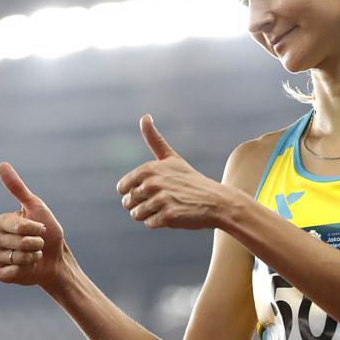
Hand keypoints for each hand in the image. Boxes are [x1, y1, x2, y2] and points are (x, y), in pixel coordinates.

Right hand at [0, 162, 67, 285]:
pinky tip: (27, 268)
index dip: (28, 228)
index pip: (7, 224)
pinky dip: (22, 270)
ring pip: (9, 257)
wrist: (57, 259)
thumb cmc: (48, 233)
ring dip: (29, 257)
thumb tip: (1, 164)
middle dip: (32, 243)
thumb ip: (18, 188)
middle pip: (8, 241)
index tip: (41, 228)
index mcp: (1, 222)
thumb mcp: (36, 207)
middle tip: (40, 244)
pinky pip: (6, 272)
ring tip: (35, 256)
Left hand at [116, 114, 229, 230]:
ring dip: (150, 214)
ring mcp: (160, 200)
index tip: (152, 189)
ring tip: (168, 206)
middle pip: (128, 203)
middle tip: (163, 199)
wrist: (216, 201)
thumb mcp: (171, 158)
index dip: (135, 191)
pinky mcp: (167, 216)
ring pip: (137, 215)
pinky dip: (160, 222)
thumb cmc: (191, 180)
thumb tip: (144, 116)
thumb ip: (154, 139)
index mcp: (148, 169)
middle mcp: (152, 183)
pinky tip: (174, 214)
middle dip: (142, 204)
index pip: (123, 187)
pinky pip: (150, 223)